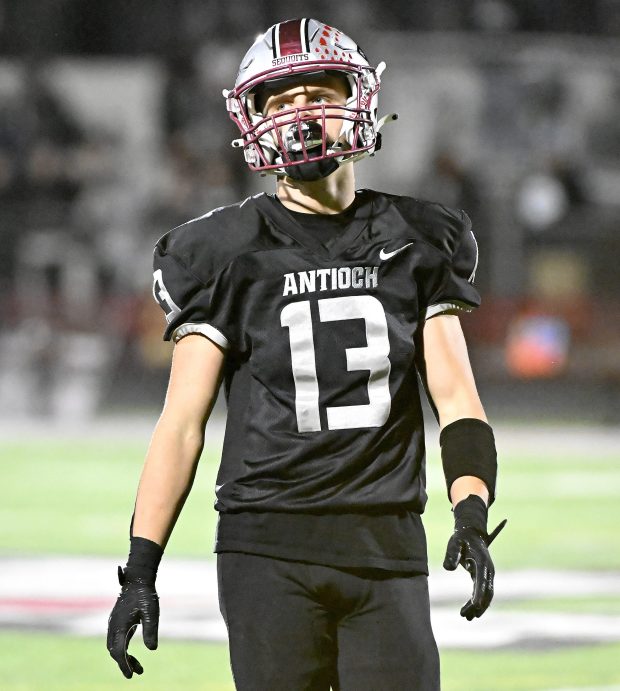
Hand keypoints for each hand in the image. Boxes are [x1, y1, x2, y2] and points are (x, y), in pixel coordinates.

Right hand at [107, 565, 159, 677]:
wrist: (138, 579)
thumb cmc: (145, 595)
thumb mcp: (151, 612)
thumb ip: (150, 630)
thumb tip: (152, 649)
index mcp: (119, 625)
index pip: (118, 651)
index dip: (123, 665)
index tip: (130, 676)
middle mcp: (113, 626)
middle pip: (115, 651)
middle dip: (124, 663)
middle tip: (135, 673)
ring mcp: (114, 624)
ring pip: (115, 646)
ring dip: (124, 658)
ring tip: (138, 669)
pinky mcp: (118, 622)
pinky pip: (118, 640)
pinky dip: (124, 650)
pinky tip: (132, 656)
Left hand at [443, 494, 506, 619]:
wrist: (471, 533)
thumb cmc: (461, 538)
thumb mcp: (454, 543)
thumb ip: (451, 555)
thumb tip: (448, 569)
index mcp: (482, 561)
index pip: (482, 580)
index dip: (480, 593)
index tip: (476, 606)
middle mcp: (488, 569)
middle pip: (487, 591)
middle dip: (479, 605)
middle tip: (468, 617)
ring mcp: (488, 574)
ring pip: (486, 594)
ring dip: (478, 607)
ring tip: (466, 617)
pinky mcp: (483, 576)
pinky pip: (482, 592)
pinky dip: (477, 601)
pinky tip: (468, 610)